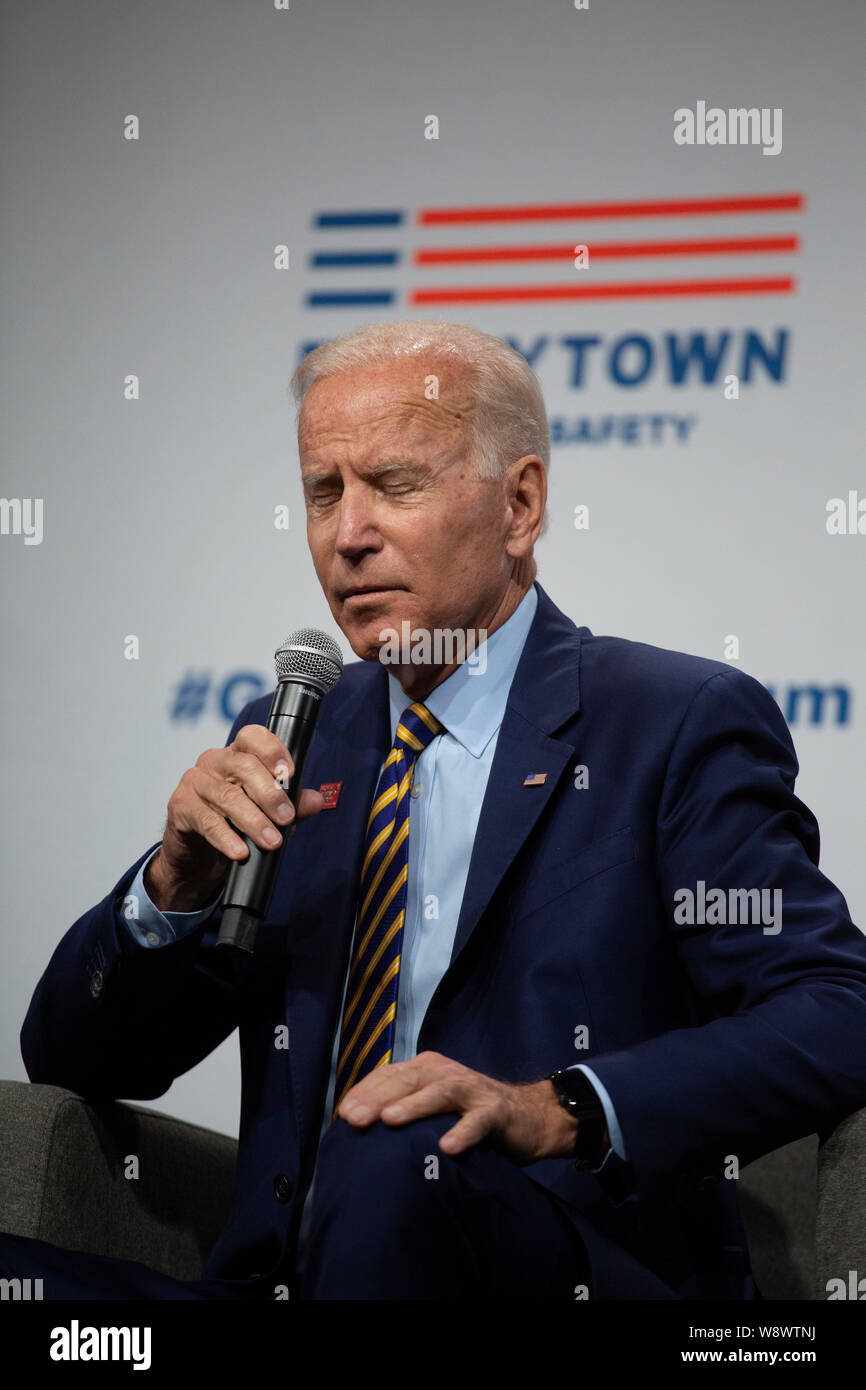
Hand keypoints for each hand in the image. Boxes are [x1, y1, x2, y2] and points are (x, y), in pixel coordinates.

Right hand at [145, 724, 324, 911]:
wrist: (197, 856)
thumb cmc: (234, 824)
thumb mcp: (268, 815)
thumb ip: (293, 806)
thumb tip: (316, 801)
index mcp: (238, 755)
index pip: (253, 737)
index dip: (273, 751)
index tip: (289, 775)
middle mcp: (214, 762)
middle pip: (244, 766)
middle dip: (270, 794)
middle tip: (286, 817)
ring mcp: (194, 782)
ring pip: (227, 796)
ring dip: (253, 821)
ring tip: (271, 841)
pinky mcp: (180, 806)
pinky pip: (206, 820)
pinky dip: (226, 838)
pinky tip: (240, 852)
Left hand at [334, 1050, 585, 1165]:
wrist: (529, 1116)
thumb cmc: (469, 1114)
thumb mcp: (433, 1107)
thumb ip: (404, 1108)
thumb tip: (359, 1127)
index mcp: (426, 1069)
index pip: (388, 1075)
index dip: (364, 1092)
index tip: (342, 1115)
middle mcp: (446, 1073)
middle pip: (407, 1080)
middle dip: (378, 1098)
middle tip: (354, 1119)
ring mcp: (472, 1089)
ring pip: (440, 1092)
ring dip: (414, 1106)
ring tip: (390, 1121)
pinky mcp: (496, 1110)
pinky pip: (478, 1121)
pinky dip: (463, 1132)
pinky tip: (448, 1147)